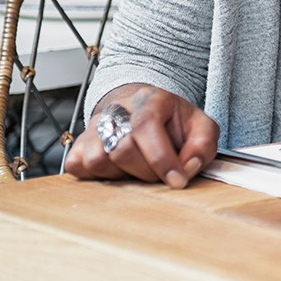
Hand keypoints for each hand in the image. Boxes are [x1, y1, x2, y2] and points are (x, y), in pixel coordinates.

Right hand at [65, 84, 218, 187]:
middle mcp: (116, 110)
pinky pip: (78, 167)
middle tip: (160, 173)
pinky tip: (118, 171)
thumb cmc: (172, 122)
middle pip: (122, 149)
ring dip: (122, 176)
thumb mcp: (200, 127)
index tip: (177, 181)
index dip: (161, 158)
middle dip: (146, 172)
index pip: (145, 125)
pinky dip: (98, 177)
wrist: (143, 112)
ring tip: (138, 169)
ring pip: (97, 161)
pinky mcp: (78, 145)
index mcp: (149, 100)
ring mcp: (93, 127)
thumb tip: (189, 166)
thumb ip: (203, 145)